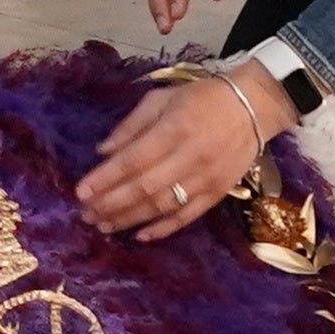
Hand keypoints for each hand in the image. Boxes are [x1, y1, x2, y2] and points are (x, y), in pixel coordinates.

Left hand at [76, 61, 285, 245]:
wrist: (253, 107)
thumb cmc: (202, 98)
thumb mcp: (162, 98)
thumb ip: (131, 125)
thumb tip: (102, 151)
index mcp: (174, 129)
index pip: (132, 160)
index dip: (105, 178)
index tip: (80, 191)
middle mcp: (189, 157)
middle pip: (143, 187)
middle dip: (111, 203)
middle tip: (86, 214)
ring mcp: (206, 178)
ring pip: (162, 206)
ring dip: (129, 219)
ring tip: (103, 225)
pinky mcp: (218, 193)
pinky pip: (187, 216)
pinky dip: (163, 229)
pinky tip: (140, 235)